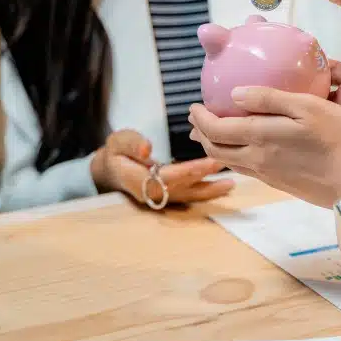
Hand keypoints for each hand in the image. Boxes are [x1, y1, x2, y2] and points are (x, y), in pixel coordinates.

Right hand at [90, 129, 233, 206]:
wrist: (109, 170)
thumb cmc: (115, 152)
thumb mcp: (118, 141)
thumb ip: (132, 143)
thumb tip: (147, 149)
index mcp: (139, 180)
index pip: (169, 176)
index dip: (190, 169)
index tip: (210, 159)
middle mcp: (153, 194)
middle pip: (183, 187)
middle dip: (205, 177)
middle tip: (227, 163)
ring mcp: (161, 199)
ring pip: (188, 196)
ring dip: (210, 190)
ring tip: (231, 184)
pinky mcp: (168, 198)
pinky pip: (189, 196)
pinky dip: (205, 192)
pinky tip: (222, 187)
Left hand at [187, 90, 340, 208]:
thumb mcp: (308, 107)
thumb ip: (269, 99)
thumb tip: (235, 94)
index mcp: (260, 138)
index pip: (215, 129)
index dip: (199, 117)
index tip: (193, 105)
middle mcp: (258, 160)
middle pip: (215, 149)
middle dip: (201, 132)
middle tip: (197, 118)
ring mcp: (269, 175)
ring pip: (230, 161)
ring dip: (215, 146)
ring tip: (213, 134)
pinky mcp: (281, 184)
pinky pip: (247, 169)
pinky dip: (234, 156)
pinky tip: (245, 149)